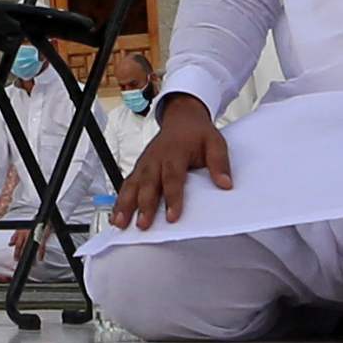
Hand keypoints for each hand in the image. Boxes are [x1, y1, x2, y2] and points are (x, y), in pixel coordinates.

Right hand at [108, 95, 232, 229]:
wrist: (182, 117)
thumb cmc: (197, 133)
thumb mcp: (215, 143)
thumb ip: (219, 163)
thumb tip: (225, 184)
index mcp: (174, 151)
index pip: (172, 177)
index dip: (172, 198)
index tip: (172, 216)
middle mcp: (156, 157)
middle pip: (148, 183)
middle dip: (144, 205)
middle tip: (143, 224)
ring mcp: (145, 162)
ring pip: (132, 184)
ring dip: (125, 204)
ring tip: (120, 223)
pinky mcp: (139, 167)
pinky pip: (127, 183)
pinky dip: (120, 200)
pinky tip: (117, 216)